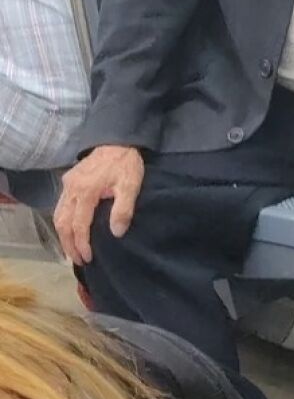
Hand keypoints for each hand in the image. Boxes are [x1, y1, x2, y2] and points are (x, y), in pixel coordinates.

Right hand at [54, 145, 144, 266]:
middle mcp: (71, 189)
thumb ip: (123, 209)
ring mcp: (67, 184)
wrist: (118, 139)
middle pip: (62, 223)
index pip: (78, 225)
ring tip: (72, 250)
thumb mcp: (130, 185)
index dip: (82, 244)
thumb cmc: (125, 163)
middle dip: (68, 244)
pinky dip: (62, 222)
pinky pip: (60, 205)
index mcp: (85, 191)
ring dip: (63, 235)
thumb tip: (116, 233)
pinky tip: (69, 230)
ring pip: (58, 215)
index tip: (88, 258)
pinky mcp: (68, 180)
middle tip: (78, 260)